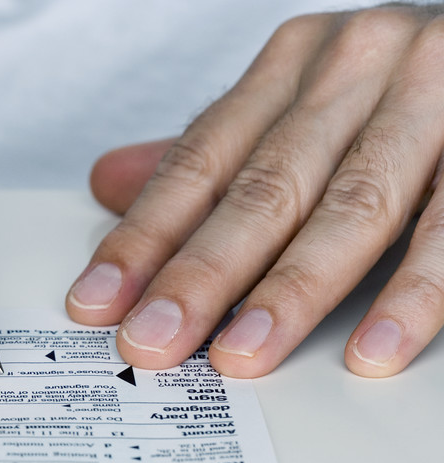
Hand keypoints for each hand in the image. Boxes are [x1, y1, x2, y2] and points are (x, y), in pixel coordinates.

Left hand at [66, 5, 443, 377]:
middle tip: (153, 339)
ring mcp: (434, 96)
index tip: (97, 300)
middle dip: (201, 273)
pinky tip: (372, 347)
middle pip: (265, 187)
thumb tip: (108, 184)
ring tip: (242, 354)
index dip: (145, 235)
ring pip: (352, 206)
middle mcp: (359, 68)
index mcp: (296, 64)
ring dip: (291, 291)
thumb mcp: (300, 104)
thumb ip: (216, 153)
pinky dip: (413, 293)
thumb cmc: (397, 88)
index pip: (202, 160)